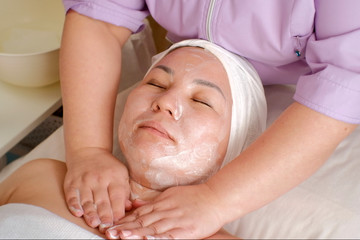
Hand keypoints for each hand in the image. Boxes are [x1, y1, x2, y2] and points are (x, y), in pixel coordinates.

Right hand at [64, 148, 130, 231]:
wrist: (88, 151)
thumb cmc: (108, 166)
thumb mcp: (121, 174)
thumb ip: (125, 191)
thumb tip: (129, 208)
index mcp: (114, 177)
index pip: (117, 197)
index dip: (118, 212)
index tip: (119, 223)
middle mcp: (99, 179)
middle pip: (102, 201)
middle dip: (105, 216)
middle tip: (106, 228)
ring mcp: (84, 180)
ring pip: (87, 200)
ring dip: (90, 213)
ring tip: (94, 223)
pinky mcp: (71, 182)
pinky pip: (72, 196)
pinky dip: (74, 205)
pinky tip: (78, 213)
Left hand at [105, 184, 225, 238]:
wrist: (216, 198)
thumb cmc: (195, 197)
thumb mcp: (172, 195)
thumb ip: (154, 202)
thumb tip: (136, 204)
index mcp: (163, 203)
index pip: (140, 213)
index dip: (125, 220)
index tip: (112, 224)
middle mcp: (167, 211)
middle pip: (143, 221)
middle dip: (125, 227)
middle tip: (110, 232)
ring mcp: (176, 220)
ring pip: (153, 227)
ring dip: (136, 232)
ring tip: (121, 236)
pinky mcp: (186, 229)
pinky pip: (170, 235)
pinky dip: (157, 237)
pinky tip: (147, 239)